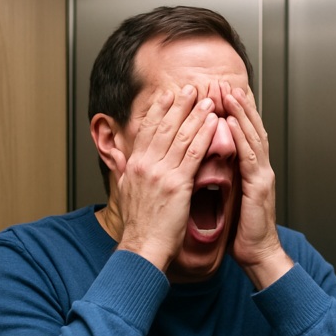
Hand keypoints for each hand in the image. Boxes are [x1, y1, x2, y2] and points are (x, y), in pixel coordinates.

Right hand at [114, 85, 218, 271]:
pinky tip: (213, 124)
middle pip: (164, 127)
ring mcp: (160, 173)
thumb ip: (125, 172)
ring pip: (180, 136)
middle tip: (191, 88)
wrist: (143, 247)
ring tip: (208, 100)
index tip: (168, 95)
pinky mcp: (177, 184)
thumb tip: (122, 160)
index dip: (159, 110)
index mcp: (134, 166)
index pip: (146, 130)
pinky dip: (204, 135)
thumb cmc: (140, 226)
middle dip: (179, 105)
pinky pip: (193, 153)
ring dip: (196, 115)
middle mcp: (145, 165)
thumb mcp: (126, 192)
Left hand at [222, 82, 293, 289]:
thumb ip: (222, 177)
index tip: (220, 94)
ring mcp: (262, 175)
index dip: (233, 113)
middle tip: (224, 83)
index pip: (242, 135)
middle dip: (238, 105)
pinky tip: (232, 123)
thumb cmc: (241, 232)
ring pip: (252, 136)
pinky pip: (249, 156)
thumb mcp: (228, 198)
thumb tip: (206, 164)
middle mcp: (259, 168)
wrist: (257, 253)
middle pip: (250, 129)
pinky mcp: (259, 186)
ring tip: (230, 93)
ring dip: (241, 113)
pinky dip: (241, 137)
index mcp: (251, 171)